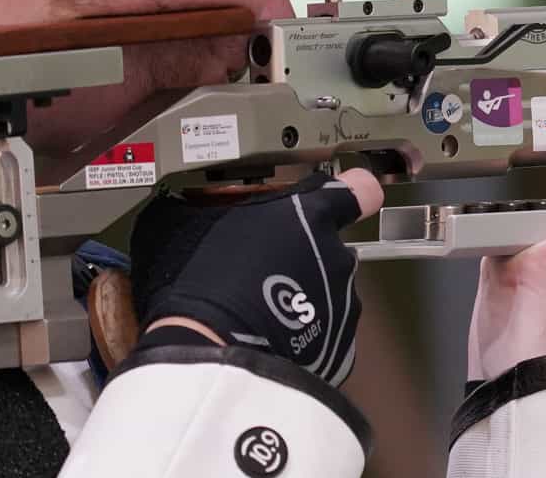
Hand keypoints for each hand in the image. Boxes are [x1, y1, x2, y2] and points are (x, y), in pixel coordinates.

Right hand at [129, 168, 383, 385]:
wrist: (212, 356)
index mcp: (312, 215)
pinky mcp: (340, 350)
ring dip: (304, 303)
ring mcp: (344, 305)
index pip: (359, 190)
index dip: (352, 194)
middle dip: (307, 260)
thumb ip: (212, 210)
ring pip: (330, 296)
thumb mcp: (192, 226)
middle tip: (265, 276)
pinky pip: (324, 339)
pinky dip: (303, 342)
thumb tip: (187, 205)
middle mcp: (338, 256)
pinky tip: (270, 346)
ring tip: (261, 318)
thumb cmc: (200, 281)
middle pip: (333, 250)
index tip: (343, 201)